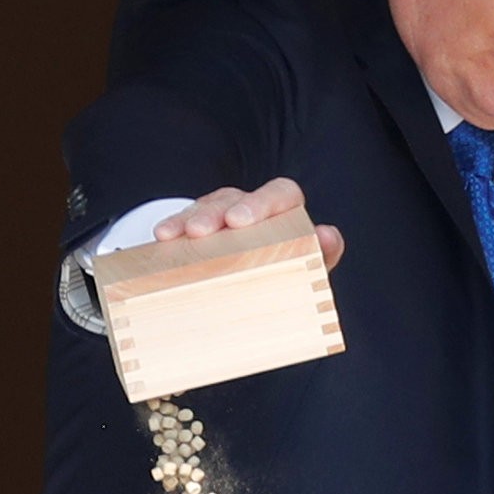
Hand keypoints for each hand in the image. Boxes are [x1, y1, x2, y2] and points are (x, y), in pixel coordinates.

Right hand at [156, 177, 345, 271]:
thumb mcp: (304, 277)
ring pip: (214, 205)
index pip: (282, 194)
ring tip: (190, 234)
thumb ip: (322, 258)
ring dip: (200, 217)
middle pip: (241, 197)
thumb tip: (328, 235)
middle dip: (226, 210)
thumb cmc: (284, 285)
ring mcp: (227, 216)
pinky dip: (175, 226)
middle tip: (215, 227)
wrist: (251, 299)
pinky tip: (164, 236)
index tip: (240, 221)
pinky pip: (186, 219)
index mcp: (287, 218)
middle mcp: (256, 211)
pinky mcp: (201, 226)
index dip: (263, 203)